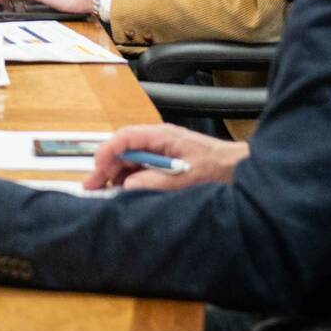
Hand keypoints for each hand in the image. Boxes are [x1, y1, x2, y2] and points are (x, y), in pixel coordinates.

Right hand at [84, 124, 248, 191]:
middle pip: (122, 150)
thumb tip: (128, 187)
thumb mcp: (187, 176)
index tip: (97, 171)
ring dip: (116, 176)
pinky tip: (124, 193)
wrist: (239, 167)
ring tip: (104, 194)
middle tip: (91, 188)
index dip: (107, 153)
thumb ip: (157, 181)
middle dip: (105, 168)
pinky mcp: (165, 163)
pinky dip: (129, 180)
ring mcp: (160, 151)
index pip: (124, 138)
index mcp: (161, 136)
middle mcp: (157, 141)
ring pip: (129, 160)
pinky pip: (140, 169)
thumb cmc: (218, 166)